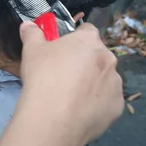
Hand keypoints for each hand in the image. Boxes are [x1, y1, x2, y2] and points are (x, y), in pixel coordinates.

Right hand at [19, 22, 123, 144]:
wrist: (53, 119)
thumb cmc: (43, 77)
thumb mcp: (31, 51)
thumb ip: (32, 34)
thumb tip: (27, 25)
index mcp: (89, 41)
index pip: (87, 31)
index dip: (75, 39)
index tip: (63, 51)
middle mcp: (108, 59)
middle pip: (98, 56)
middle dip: (85, 63)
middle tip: (65, 76)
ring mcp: (116, 83)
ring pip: (105, 79)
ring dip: (94, 83)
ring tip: (72, 98)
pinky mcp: (117, 106)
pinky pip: (108, 101)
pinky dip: (97, 104)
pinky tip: (80, 112)